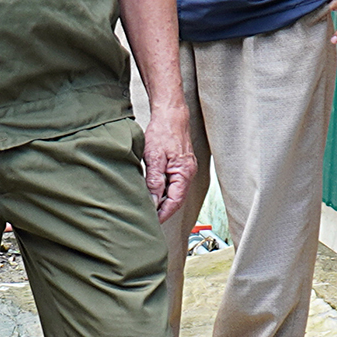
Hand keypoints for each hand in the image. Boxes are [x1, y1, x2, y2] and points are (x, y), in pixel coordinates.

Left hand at [140, 105, 195, 220]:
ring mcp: (186, 169)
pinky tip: (153, 192)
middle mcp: (188, 173)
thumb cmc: (163, 132)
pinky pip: (174, 183)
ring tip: (149, 207)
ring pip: (174, 192)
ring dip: (163, 200)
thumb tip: (153, 201)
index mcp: (184, 174)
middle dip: (163, 210)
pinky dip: (164, 190)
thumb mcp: (154, 157)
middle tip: (148, 218)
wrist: (171, 115)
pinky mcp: (181, 165)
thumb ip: (154, 181)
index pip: (175, 202)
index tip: (153, 222)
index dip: (163, 214)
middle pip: (176, 199)